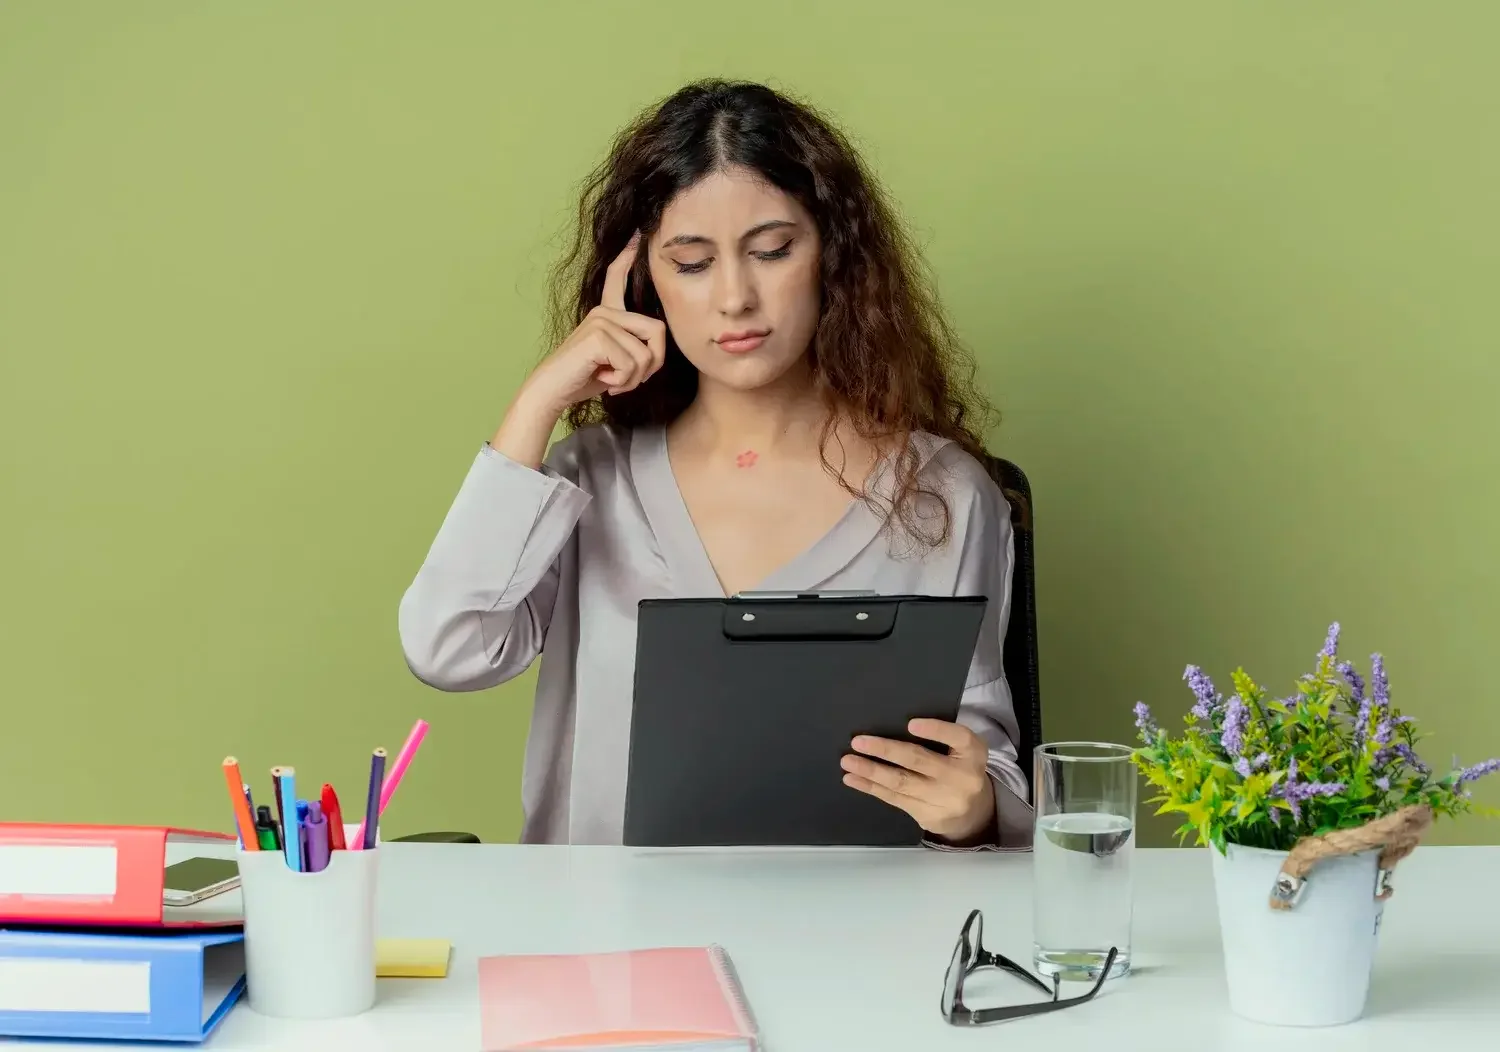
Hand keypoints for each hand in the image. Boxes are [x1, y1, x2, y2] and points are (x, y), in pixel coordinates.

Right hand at [492, 232, 666, 465]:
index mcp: (606, 313)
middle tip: (631, 380)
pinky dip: (624, 381)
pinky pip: (633, 363)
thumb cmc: (584, 378)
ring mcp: (602, 321)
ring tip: (613, 381)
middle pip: (658, 331)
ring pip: (647, 354)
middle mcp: (605, 312)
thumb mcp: (615, 359)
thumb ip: (633, 346)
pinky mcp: (598, 336)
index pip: (617, 279)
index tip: (637, 235)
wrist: (554, 390)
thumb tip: (657, 343)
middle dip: (653, 364)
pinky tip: (604, 381)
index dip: (627, 258)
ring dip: (635, 378)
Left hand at [841, 719, 995, 841]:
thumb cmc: (960, 768)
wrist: (975, 813)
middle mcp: (962, 777)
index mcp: (973, 753)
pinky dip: (871, 787)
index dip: (936, 730)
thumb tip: (893, 723)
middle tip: (858, 742)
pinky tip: (854, 779)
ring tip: (848, 761)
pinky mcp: (927, 815)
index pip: (959, 738)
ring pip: (901, 782)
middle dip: (885, 750)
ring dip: (871, 770)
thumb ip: (941, 737)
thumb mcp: (963, 750)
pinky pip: (895, 799)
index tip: (910, 723)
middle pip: (919, 760)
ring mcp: (944, 799)